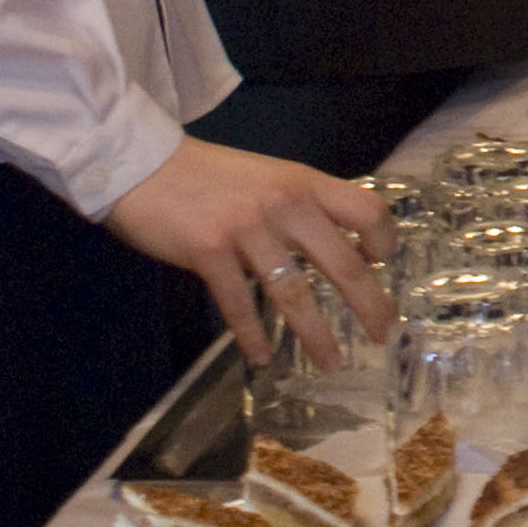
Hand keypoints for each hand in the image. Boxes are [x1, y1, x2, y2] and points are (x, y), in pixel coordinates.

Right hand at [104, 138, 392, 362]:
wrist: (144, 164)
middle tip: (384, 335)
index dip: (383, 239)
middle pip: (342, 262)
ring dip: (315, 334)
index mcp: (304, 183)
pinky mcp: (208, 252)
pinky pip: (238, 304)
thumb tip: (336, 244)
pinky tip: (260, 356)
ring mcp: (247, 229)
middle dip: (368, 304)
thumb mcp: (270, 178)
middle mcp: (284, 205)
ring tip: (331, 363)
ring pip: (294, 292)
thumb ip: (302, 206)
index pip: (366, 209)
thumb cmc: (211, 175)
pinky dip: (251, 334)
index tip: (382, 264)